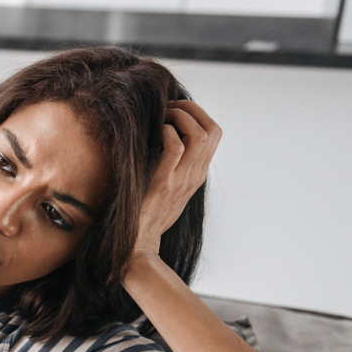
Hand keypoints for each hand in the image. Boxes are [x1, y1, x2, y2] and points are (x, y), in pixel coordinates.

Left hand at [132, 100, 221, 258]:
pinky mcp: (164, 183)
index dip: (198, 114)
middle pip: (213, 130)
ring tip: (163, 117)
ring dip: (181, 117)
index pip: (214, 134)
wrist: (137, 244)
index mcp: (197, 174)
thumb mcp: (168, 189)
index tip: (175, 111)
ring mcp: (182, 179)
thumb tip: (161, 142)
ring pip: (200, 135)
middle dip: (193, 109)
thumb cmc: (146, 216)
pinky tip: (155, 134)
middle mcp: (194, 175)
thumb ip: (172, 169)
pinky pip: (176, 147)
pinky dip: (167, 133)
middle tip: (169, 107)